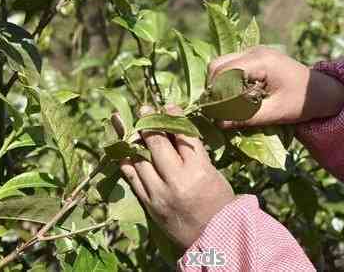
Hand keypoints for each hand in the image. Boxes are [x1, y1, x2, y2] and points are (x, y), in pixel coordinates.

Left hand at [119, 106, 234, 248]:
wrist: (214, 238)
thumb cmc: (219, 202)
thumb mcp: (213, 173)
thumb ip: (194, 153)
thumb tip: (176, 130)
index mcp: (199, 171)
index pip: (183, 136)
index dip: (174, 117)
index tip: (168, 106)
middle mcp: (177, 181)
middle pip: (157, 144)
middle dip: (150, 123)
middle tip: (144, 110)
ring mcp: (160, 193)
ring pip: (140, 159)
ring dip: (134, 140)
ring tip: (131, 127)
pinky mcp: (149, 204)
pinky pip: (133, 179)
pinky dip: (128, 163)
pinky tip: (124, 151)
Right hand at [208, 47, 343, 127]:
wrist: (323, 91)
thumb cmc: (302, 102)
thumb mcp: (275, 113)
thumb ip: (246, 118)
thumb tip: (218, 123)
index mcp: (260, 61)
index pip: (223, 72)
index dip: (215, 93)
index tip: (215, 114)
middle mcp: (253, 51)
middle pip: (217, 65)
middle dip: (213, 88)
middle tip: (217, 111)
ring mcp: (253, 51)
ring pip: (221, 64)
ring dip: (219, 85)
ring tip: (226, 106)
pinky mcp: (254, 58)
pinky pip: (231, 66)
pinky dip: (227, 82)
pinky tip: (235, 98)